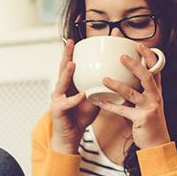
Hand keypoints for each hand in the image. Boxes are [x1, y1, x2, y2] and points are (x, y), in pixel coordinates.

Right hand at [49, 39, 98, 153]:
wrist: (71, 136)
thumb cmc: (80, 116)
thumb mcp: (93, 98)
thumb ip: (100, 87)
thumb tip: (118, 76)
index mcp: (69, 84)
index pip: (71, 64)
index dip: (73, 52)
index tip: (78, 39)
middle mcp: (61, 89)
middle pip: (62, 68)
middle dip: (66, 55)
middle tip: (70, 42)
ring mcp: (57, 99)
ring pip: (61, 83)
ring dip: (67, 73)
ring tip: (73, 64)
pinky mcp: (58, 110)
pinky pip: (67, 103)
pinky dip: (74, 99)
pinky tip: (81, 95)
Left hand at [93, 43, 171, 150]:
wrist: (157, 143)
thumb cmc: (147, 121)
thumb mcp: (145, 102)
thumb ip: (136, 90)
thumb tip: (123, 76)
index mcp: (156, 90)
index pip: (155, 69)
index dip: (149, 56)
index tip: (139, 45)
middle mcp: (155, 96)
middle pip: (147, 76)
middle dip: (135, 65)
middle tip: (122, 57)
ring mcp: (150, 107)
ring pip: (133, 93)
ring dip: (118, 85)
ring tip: (104, 79)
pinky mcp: (142, 119)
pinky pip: (123, 111)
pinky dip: (110, 106)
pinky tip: (99, 101)